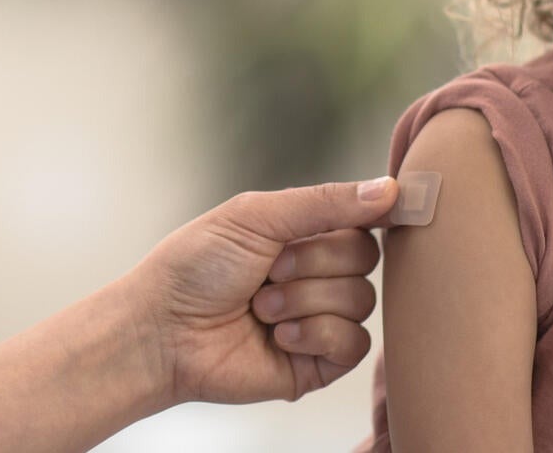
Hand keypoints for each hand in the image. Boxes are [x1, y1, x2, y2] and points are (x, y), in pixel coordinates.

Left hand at [123, 178, 399, 406]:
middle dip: (313, 262)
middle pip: (365, 258)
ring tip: (260, 307)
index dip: (364, 217)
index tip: (378, 212)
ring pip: (361, 301)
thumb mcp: (256, 216)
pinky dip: (315, 335)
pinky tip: (277, 336)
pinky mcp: (318, 363)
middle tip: (268, 270)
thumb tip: (389, 189)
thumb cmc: (196, 267)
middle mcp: (316, 276)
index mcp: (302, 236)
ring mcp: (319, 320)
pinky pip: (354, 345)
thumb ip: (323, 202)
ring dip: (304, 299)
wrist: (163, 329)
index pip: (360, 221)